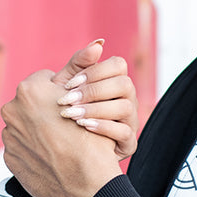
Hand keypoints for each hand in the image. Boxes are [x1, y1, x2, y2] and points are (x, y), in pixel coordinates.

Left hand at [1, 42, 132, 196]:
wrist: (83, 180)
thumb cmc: (89, 135)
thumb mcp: (87, 96)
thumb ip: (83, 67)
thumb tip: (97, 42)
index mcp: (29, 90)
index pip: (44, 82)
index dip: (62, 94)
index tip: (72, 106)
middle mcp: (12, 110)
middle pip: (33, 104)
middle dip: (47, 111)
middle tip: (67, 125)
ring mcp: (9, 136)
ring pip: (26, 126)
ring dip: (39, 131)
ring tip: (60, 143)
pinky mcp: (9, 158)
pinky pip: (22, 148)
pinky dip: (34, 150)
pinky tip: (51, 157)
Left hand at [51, 41, 138, 159]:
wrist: (65, 153)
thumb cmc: (66, 114)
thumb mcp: (67, 88)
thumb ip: (78, 65)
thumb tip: (99, 43)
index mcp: (115, 83)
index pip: (118, 65)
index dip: (94, 72)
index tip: (69, 84)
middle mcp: (128, 100)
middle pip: (124, 84)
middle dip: (93, 91)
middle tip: (67, 100)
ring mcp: (130, 122)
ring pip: (126, 107)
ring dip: (96, 109)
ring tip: (72, 116)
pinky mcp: (128, 143)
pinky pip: (125, 132)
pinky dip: (103, 127)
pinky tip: (83, 127)